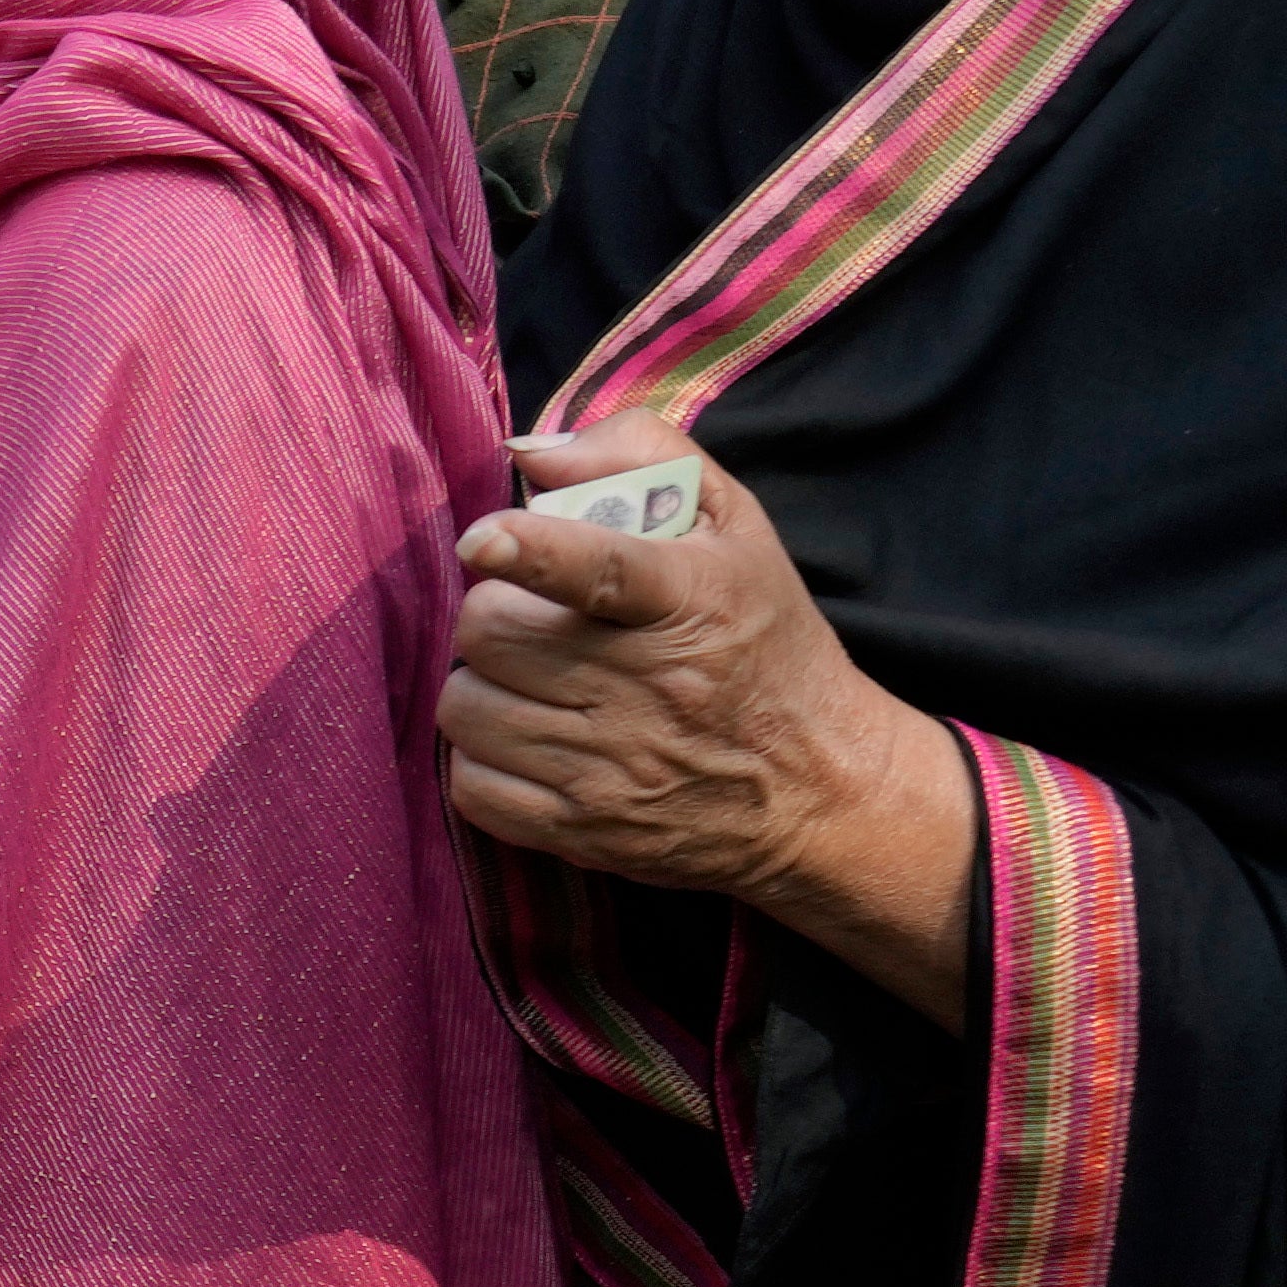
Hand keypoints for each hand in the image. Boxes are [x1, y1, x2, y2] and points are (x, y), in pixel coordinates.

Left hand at [438, 430, 979, 1023]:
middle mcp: (649, 687)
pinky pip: (474, 785)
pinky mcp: (584, 831)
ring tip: (528, 680)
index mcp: (688, 599)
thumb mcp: (736, 525)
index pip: (601, 569)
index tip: (482, 540)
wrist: (818, 787)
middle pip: (491, 633)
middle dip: (492, 613)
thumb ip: (641, 454)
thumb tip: (533, 456)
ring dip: (482, 685)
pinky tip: (525, 739)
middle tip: (528, 619)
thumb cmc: (764, 640)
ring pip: (468, 708)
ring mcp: (612, 768)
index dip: (528, 549)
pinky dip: (482, 758)